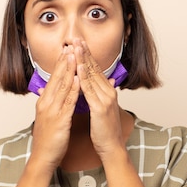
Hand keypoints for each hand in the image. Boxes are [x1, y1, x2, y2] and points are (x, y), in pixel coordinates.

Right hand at [29, 46, 79, 172]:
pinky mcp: (59, 119)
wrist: (43, 157)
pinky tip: (78, 80)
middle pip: (57, 78)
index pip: (53, 79)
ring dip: (69, 71)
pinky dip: (73, 89)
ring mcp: (52, 110)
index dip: (60, 64)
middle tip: (70, 46)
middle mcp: (46, 103)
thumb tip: (49, 90)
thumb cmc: (48, 139)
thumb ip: (50, 102)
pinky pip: (68, 101)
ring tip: (75, 56)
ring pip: (62, 87)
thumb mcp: (47, 117)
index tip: (66, 50)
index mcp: (44, 102)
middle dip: (64, 62)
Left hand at [74, 39, 124, 160]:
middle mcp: (108, 92)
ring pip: (92, 76)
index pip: (96, 70)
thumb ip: (105, 93)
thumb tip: (109, 80)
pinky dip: (83, 77)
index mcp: (107, 92)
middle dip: (85, 53)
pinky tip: (78, 67)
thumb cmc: (105, 131)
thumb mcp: (105, 108)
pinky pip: (90, 90)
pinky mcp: (100, 108)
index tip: (80, 44)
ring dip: (83, 60)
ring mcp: (105, 99)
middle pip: (94, 69)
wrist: (111, 147)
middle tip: (76, 38)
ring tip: (75, 47)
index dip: (87, 56)